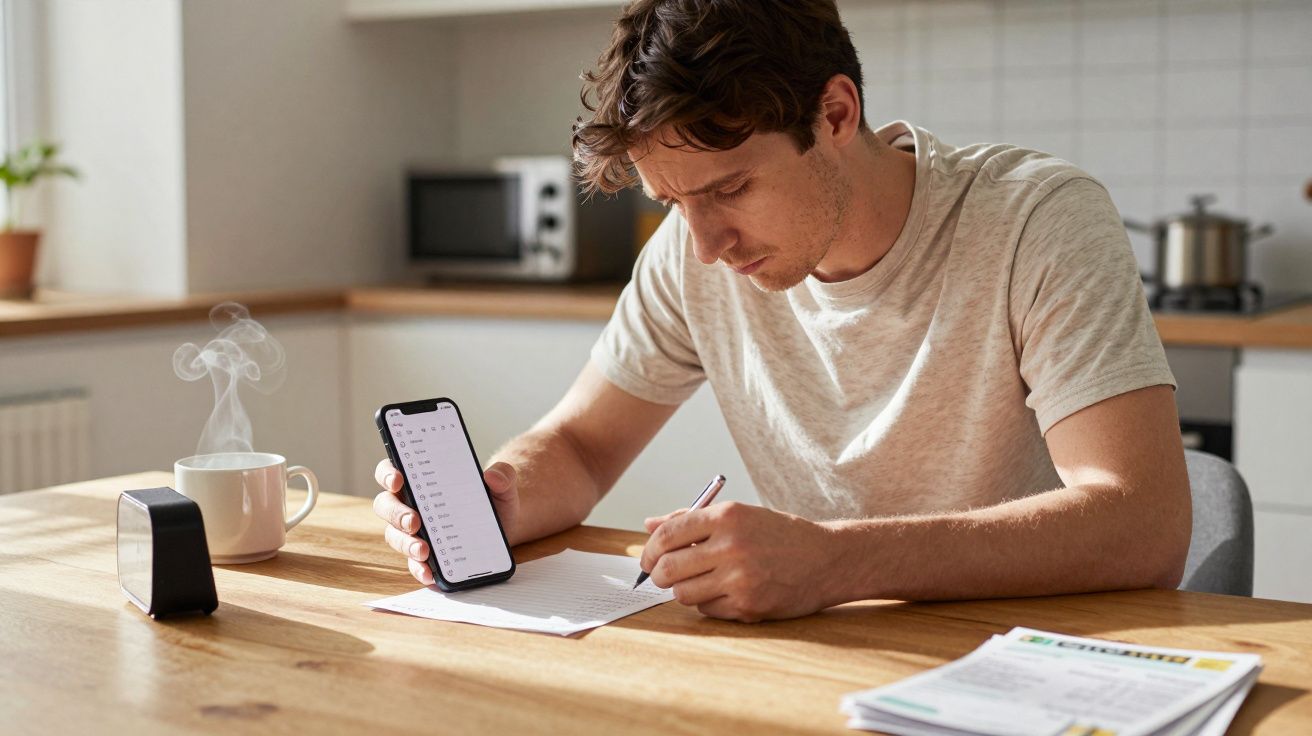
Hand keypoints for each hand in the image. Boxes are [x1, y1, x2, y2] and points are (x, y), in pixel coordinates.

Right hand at [372, 458, 520, 585]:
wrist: (505, 527)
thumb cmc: (493, 499)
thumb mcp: (502, 485)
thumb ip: (503, 476)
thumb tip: (494, 476)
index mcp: (420, 479)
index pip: (391, 470)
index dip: (388, 473)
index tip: (398, 479)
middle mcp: (410, 504)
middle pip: (386, 505)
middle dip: (396, 514)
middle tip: (414, 522)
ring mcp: (413, 532)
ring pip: (394, 535)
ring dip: (405, 544)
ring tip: (424, 551)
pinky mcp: (423, 556)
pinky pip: (413, 564)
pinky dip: (419, 569)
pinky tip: (430, 572)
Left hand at [639, 502, 842, 621]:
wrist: (827, 559)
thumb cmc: (779, 535)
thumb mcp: (739, 515)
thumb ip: (692, 519)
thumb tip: (649, 525)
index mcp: (727, 517)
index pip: (667, 535)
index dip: (649, 550)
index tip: (648, 558)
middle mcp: (732, 546)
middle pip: (668, 568)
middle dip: (658, 574)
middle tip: (663, 574)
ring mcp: (741, 579)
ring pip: (683, 593)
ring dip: (683, 590)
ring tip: (699, 581)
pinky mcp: (748, 606)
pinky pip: (707, 609)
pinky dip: (708, 602)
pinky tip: (725, 591)